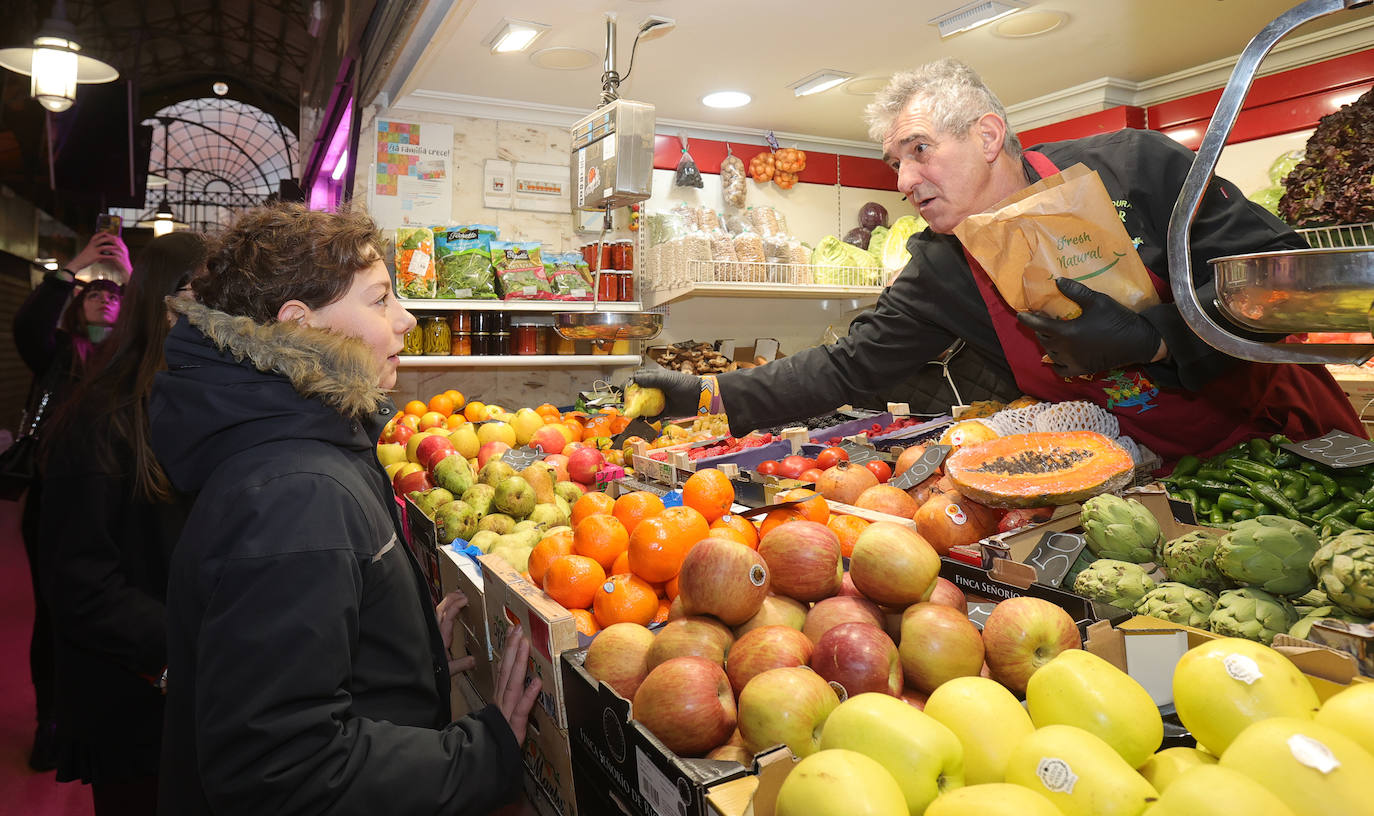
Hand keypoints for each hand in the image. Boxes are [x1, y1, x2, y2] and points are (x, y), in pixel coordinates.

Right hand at [69, 233, 131, 275]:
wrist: (78, 262)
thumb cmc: (85, 256)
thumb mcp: (89, 249)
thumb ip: (94, 245)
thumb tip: (102, 243)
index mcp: (90, 243)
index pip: (97, 235)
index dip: (104, 234)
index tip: (110, 233)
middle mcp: (91, 245)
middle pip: (102, 239)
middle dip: (110, 239)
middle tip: (117, 240)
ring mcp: (93, 251)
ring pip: (103, 247)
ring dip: (112, 247)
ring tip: (118, 248)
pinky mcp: (94, 257)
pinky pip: (104, 256)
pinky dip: (110, 256)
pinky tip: (115, 257)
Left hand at [436, 591, 475, 674]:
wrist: (415, 676)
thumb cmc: (432, 673)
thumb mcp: (448, 670)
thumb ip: (461, 664)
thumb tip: (474, 660)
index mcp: (441, 639)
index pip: (447, 617)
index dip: (455, 606)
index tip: (464, 599)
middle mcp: (436, 633)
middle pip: (441, 610)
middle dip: (451, 599)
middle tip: (462, 593)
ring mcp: (433, 633)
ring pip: (438, 613)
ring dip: (447, 603)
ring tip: (456, 596)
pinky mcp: (431, 636)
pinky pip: (437, 618)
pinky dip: (443, 610)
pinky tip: (448, 609)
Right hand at [495, 627, 540, 743]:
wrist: (489, 757)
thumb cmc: (498, 735)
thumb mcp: (503, 713)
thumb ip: (509, 696)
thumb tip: (517, 676)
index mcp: (500, 696)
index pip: (504, 668)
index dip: (509, 649)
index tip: (514, 630)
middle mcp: (502, 699)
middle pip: (506, 670)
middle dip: (512, 648)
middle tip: (518, 628)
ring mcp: (507, 711)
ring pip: (513, 684)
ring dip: (519, 663)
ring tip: (524, 645)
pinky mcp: (514, 725)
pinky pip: (522, 709)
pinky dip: (529, 695)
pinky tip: (537, 683)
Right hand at [627, 368, 708, 419]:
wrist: (699, 398)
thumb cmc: (685, 384)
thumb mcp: (666, 379)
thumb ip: (650, 379)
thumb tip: (634, 379)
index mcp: (655, 379)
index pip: (637, 380)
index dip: (629, 384)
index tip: (624, 390)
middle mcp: (655, 390)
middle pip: (638, 395)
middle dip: (631, 401)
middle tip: (627, 405)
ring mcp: (659, 402)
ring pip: (643, 408)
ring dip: (638, 413)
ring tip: (636, 416)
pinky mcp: (664, 412)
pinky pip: (652, 417)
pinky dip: (649, 420)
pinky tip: (648, 420)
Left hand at [1016, 278, 1163, 376]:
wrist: (1137, 341)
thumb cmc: (1116, 318)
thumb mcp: (1096, 300)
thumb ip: (1076, 291)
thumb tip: (1057, 281)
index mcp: (1066, 332)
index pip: (1039, 325)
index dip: (1028, 320)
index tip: (1020, 315)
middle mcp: (1066, 350)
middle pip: (1044, 339)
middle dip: (1039, 329)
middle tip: (1041, 320)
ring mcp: (1073, 361)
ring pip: (1050, 354)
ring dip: (1047, 344)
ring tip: (1049, 334)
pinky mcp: (1082, 369)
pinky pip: (1061, 370)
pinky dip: (1055, 363)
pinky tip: (1057, 355)